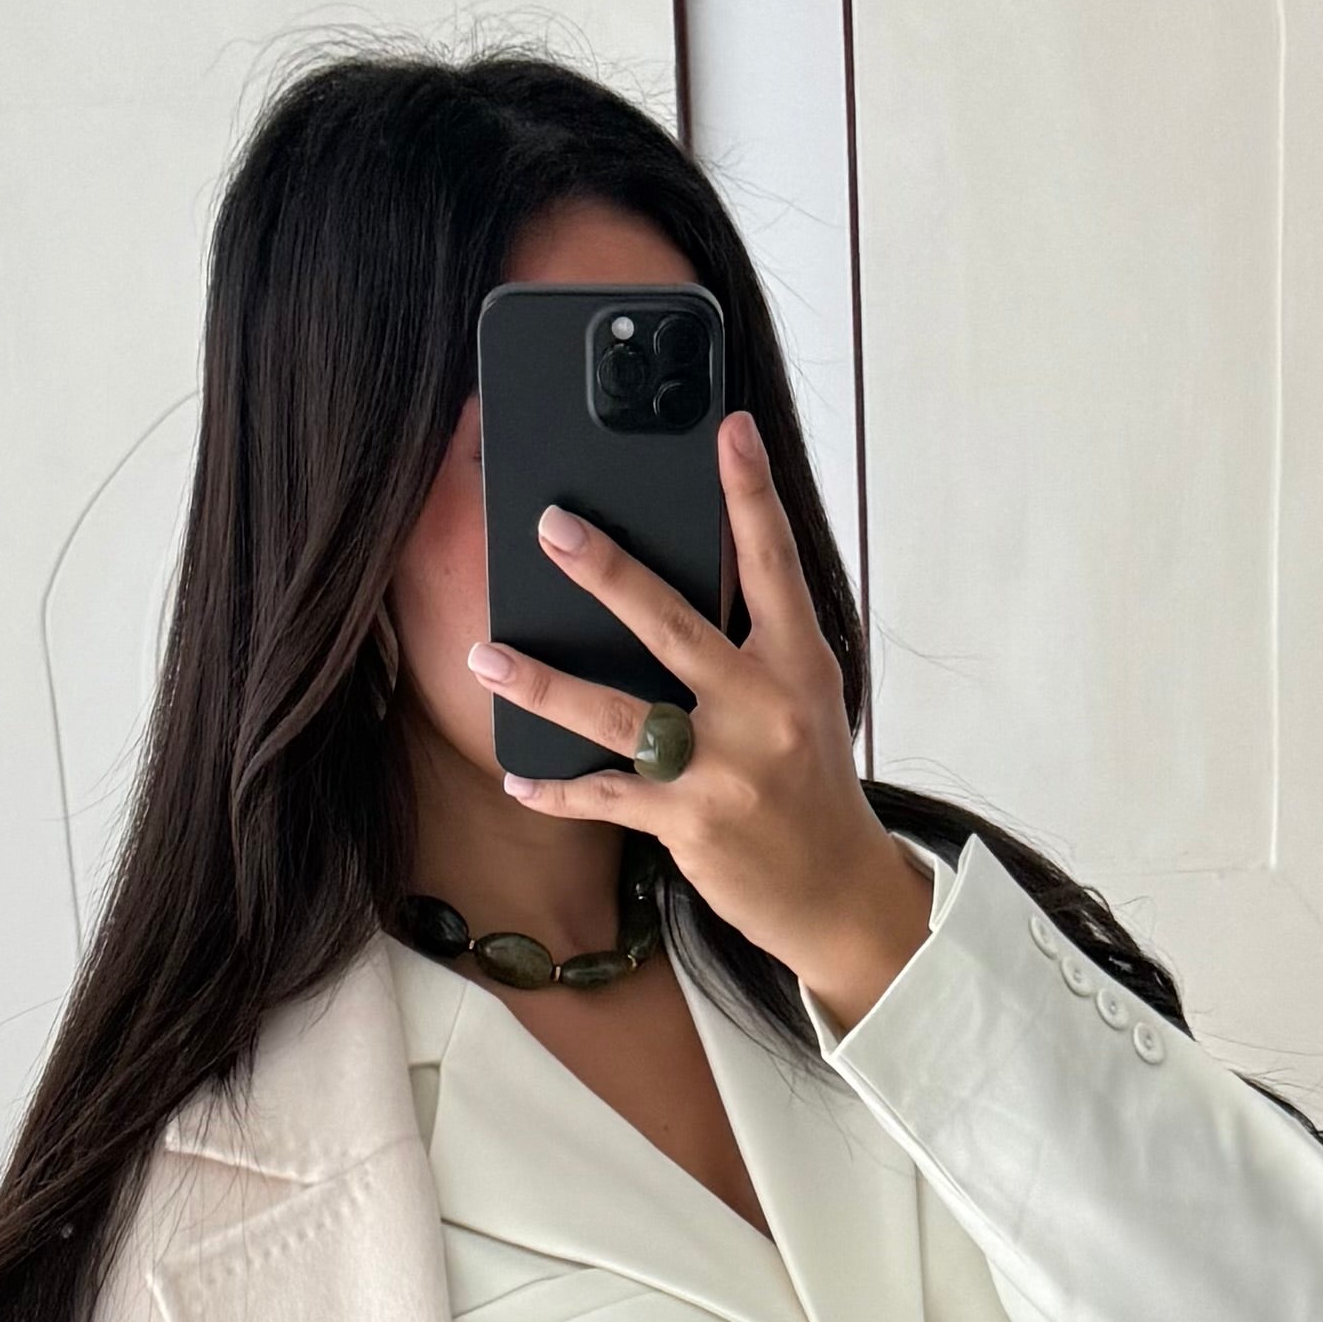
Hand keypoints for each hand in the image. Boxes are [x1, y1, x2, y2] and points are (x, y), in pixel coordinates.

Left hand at [465, 412, 933, 1034]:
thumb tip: (679, 582)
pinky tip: (517, 774)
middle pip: (672, 626)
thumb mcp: (801, 701)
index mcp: (797, 664)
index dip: (751, 495)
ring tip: (487, 655)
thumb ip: (752, 646)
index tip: (729, 429)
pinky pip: (607, 796)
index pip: (774, 565)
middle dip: (606, 573)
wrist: (835, 892)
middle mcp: (764, 708)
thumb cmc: (808, 783)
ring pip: (617, 713)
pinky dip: (557, 788)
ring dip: (544, 684)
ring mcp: (726, 768)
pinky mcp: (692, 824)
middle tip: (551, 526)